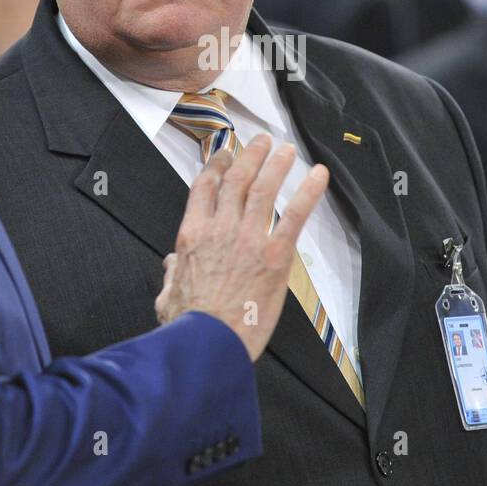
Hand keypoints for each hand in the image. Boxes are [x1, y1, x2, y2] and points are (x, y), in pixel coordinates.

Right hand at [155, 135, 329, 360]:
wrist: (209, 344)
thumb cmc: (188, 326)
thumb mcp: (168, 296)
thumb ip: (173, 274)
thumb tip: (172, 264)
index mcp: (192, 235)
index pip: (204, 188)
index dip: (215, 165)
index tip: (225, 153)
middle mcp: (220, 228)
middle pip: (236, 180)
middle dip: (250, 156)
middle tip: (262, 141)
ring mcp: (248, 238)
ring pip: (263, 189)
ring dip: (276, 164)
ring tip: (287, 149)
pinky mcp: (275, 255)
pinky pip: (294, 215)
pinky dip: (308, 192)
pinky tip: (319, 175)